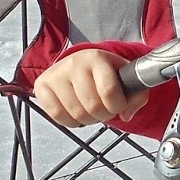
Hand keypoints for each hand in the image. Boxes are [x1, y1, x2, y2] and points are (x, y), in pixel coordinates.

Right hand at [32, 49, 149, 126]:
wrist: (81, 64)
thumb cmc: (106, 74)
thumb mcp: (127, 79)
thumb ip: (137, 96)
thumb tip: (126, 115)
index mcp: (98, 58)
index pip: (109, 91)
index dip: (118, 106)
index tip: (118, 105)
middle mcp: (74, 62)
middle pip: (92, 106)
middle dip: (103, 115)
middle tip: (103, 109)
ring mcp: (56, 73)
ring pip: (76, 113)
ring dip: (87, 120)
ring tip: (90, 110)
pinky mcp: (42, 85)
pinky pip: (57, 115)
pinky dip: (70, 121)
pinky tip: (75, 112)